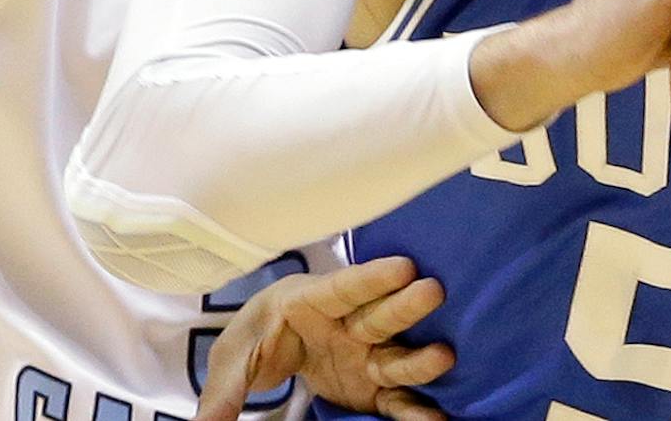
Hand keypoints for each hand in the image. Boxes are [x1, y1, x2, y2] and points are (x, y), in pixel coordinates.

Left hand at [197, 256, 451, 420]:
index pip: (343, 287)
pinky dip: (415, 410)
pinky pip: (396, 399)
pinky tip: (438, 418)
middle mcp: (349, 327)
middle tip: (432, 289)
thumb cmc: (259, 335)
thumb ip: (225, 391)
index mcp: (313, 304)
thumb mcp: (235, 358)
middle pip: (379, 315)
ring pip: (396, 355)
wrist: (273, 347)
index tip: (402, 266)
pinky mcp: (371, 388)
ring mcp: (365, 357)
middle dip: (405, 305)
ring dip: (419, 357)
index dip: (371, 277)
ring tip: (445, 355)